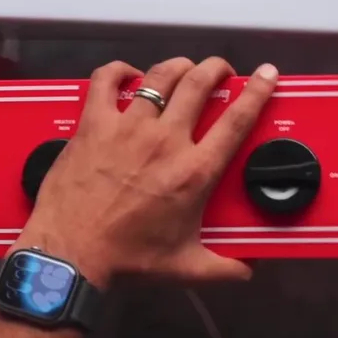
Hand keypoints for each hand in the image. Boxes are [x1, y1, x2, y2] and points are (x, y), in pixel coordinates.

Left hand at [18, 57, 279, 287]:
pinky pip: (106, 81)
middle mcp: (165, 141)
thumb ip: (222, 268)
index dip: (256, 91)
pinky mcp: (94, 124)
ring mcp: (128, 127)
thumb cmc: (127, 259)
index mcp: (194, 172)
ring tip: (184, 68)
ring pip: (160, 77)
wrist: (71, 254)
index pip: (236, 120)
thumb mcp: (184, 267)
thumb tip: (247, 271)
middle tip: (221, 70)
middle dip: (216, 68)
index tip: (266, 74)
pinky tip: (128, 74)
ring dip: (178, 66)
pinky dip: (119, 71)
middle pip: (199, 83)